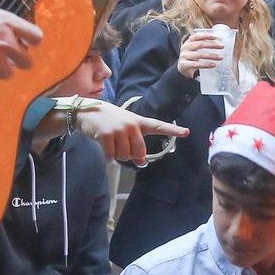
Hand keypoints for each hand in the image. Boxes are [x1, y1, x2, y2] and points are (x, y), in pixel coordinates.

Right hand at [73, 101, 188, 163]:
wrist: (88, 111)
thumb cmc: (110, 121)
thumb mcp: (125, 130)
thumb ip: (135, 144)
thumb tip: (141, 162)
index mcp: (139, 122)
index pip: (158, 126)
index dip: (173, 131)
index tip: (187, 132)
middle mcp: (131, 125)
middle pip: (139, 152)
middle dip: (130, 155)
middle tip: (121, 147)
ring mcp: (119, 129)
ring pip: (125, 156)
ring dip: (117, 155)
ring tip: (111, 143)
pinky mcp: (106, 135)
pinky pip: (111, 156)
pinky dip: (107, 157)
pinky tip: (104, 149)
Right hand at [176, 30, 224, 79]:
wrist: (182, 70)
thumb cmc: (191, 58)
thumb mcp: (195, 50)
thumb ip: (203, 45)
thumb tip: (219, 43)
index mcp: (188, 42)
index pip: (197, 36)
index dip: (207, 36)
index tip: (217, 37)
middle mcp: (185, 47)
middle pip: (200, 44)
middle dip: (212, 45)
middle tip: (222, 46)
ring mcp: (184, 56)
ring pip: (200, 55)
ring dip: (212, 55)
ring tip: (220, 57)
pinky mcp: (184, 65)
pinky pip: (197, 64)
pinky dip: (206, 65)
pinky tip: (213, 65)